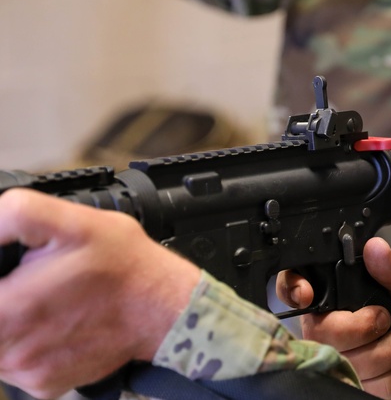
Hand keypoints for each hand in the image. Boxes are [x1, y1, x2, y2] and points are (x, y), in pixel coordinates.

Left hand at [0, 189, 200, 398]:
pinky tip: (54, 321)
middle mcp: (11, 350)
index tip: (7, 273)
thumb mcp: (73, 221)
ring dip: (7, 322)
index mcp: (8, 309)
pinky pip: (15, 365)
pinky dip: (26, 343)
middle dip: (3, 297)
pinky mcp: (45, 385)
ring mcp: (28, 372)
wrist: (165, 307)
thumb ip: (13, 216)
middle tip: (28, 280)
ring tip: (43, 298)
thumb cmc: (124, 264)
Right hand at [277, 237, 390, 399]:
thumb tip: (376, 248)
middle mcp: (324, 323)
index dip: (292, 289)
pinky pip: (365, 387)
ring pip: (347, 364)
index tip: (307, 295)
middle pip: (323, 332)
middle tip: (388, 318)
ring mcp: (334, 356)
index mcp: (332, 289)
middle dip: (363, 328)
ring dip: (387, 353)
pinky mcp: (350, 383)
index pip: (291, 284)